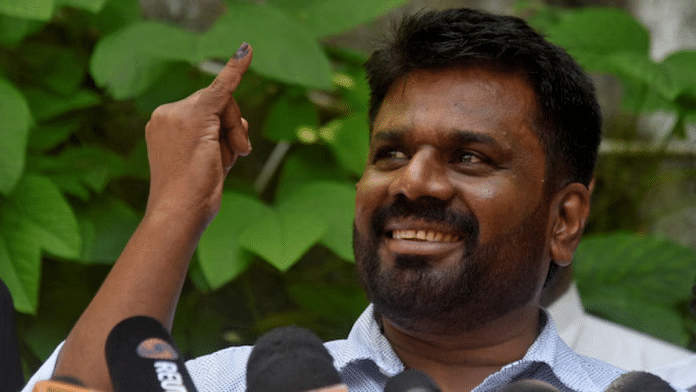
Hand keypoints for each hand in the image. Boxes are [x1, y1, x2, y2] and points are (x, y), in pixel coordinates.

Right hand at [144, 43, 252, 224]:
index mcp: (165, 124)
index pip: (205, 113)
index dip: (221, 128)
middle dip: (231, 131)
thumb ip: (222, 138)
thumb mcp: (209, 162)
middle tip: (229, 158)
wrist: (178, 211)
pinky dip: (235, 69)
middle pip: (218, 106)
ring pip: (226, 107)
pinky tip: (247, 51)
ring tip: (220, 162)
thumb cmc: (192, 197)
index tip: (216, 143)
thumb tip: (241, 124)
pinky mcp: (195, 116)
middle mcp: (166, 113)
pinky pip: (222, 87)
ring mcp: (177, 113)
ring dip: (233, 136)